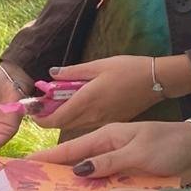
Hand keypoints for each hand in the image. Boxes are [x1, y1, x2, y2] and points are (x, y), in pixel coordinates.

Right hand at [26, 119, 190, 182]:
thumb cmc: (169, 145)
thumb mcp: (139, 151)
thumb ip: (110, 161)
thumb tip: (78, 171)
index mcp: (104, 139)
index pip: (68, 150)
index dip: (43, 160)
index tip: (20, 169)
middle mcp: (105, 155)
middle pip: (70, 169)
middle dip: (48, 181)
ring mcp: (115, 170)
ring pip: (84, 185)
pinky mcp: (126, 183)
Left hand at [35, 57, 157, 132]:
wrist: (157, 81)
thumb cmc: (129, 69)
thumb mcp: (99, 65)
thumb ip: (73, 71)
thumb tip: (51, 74)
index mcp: (87, 100)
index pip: (55, 118)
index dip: (40, 117)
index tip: (33, 108)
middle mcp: (93, 116)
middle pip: (61, 124)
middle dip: (49, 116)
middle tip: (43, 102)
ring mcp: (102, 121)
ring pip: (73, 126)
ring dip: (63, 117)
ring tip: (59, 101)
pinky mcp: (111, 122)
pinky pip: (87, 124)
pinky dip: (77, 118)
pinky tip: (79, 105)